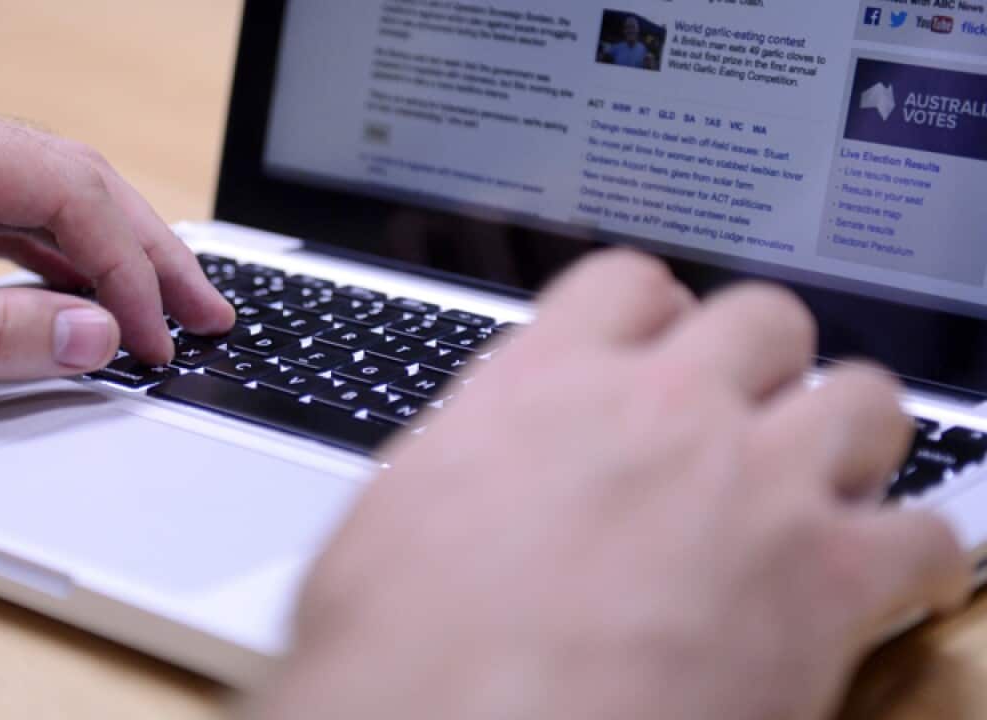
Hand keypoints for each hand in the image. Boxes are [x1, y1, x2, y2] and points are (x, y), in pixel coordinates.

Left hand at [0, 93, 233, 413]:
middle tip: (205, 314)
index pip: (60, 188)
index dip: (125, 265)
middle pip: (71, 181)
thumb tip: (92, 334)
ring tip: (169, 307)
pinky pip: (11, 224)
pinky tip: (92, 295)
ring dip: (113, 255)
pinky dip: (62, 262)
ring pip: (48, 199)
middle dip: (144, 250)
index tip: (156, 334)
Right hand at [248, 252, 969, 719]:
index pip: (629, 284)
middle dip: (763, 364)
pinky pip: (926, 537)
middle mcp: (661, 410)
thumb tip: (472, 465)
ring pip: (863, 400)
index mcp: (546, 383)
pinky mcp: (825, 583)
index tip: (660, 348)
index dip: (654, 316)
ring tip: (819, 487)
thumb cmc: (403, 651)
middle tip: (745, 418)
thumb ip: (463, 457)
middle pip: (764, 318)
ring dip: (846, 438)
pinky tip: (881, 583)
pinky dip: (916, 555)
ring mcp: (753, 486)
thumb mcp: (392, 517)